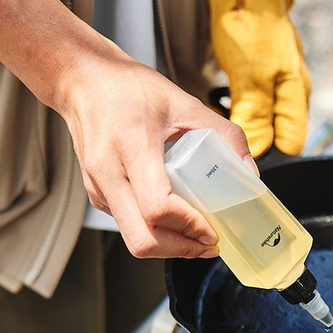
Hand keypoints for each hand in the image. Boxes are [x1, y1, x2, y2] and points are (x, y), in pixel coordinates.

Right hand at [60, 46, 257, 258]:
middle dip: (181, 249)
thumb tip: (249, 174)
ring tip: (197, 235)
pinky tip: (175, 219)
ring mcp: (98, 188)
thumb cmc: (129, 88)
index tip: (211, 228)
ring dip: (170, 245)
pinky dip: (156, 232)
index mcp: (131, 144)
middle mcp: (108, 172)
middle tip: (208, 243)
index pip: (157, 206)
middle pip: (142, 238)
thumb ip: (224, 134)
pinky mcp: (98, 196)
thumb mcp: (184, 102)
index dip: (188, 225)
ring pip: (134, 240)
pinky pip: (128, 227)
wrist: (83, 82)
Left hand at [208, 0, 310, 157]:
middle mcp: (287, 96)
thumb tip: (257, 150)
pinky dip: (232, 115)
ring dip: (239, 131)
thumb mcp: (250, 75)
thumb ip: (255, 115)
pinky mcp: (256, 79)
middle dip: (251, 148)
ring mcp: (272, 87)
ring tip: (220, 133)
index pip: (290, 148)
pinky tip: (219, 113)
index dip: (269, 159)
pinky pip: (248, 108)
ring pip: (258, 124)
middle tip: (226, 153)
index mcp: (294, 98)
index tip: (244, 165)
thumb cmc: (251, 20)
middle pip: (273, 139)